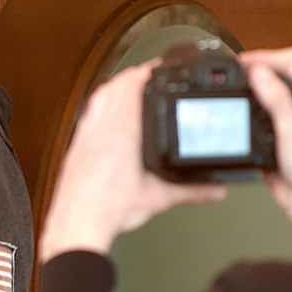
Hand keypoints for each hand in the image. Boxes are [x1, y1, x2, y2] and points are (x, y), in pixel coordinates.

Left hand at [38, 62, 225, 261]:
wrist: (76, 224)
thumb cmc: (108, 210)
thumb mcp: (158, 198)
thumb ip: (192, 190)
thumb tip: (215, 188)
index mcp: (121, 133)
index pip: (132, 87)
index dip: (147, 72)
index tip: (160, 66)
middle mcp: (99, 129)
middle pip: (114, 87)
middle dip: (133, 76)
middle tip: (149, 72)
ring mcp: (84, 136)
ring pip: (98, 99)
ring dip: (114, 88)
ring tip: (130, 85)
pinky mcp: (75, 147)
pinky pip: (87, 115)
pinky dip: (100, 105)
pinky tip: (107, 112)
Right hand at [243, 48, 291, 256]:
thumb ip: (275, 97)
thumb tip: (259, 71)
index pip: (290, 62)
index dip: (266, 55)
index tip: (243, 61)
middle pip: (274, 75)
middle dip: (252, 70)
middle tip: (232, 73)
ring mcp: (282, 124)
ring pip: (262, 98)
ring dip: (246, 92)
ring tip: (229, 90)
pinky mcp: (269, 140)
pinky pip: (253, 122)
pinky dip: (241, 116)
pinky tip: (234, 120)